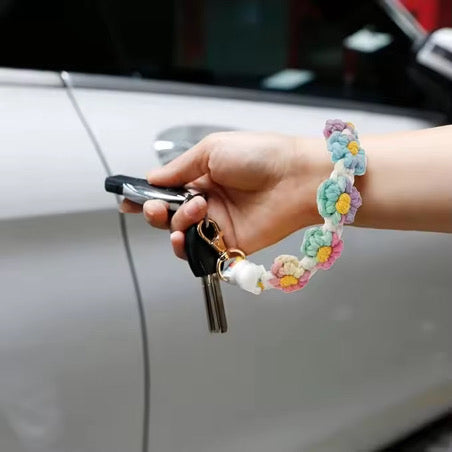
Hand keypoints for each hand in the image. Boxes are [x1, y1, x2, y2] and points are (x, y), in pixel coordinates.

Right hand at [121, 131, 328, 257]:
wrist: (296, 178)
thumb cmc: (259, 156)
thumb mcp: (212, 150)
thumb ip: (180, 168)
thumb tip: (152, 178)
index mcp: (202, 176)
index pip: (167, 189)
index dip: (147, 196)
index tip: (128, 201)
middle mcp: (208, 200)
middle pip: (169, 214)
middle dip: (156, 212)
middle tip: (157, 207)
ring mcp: (218, 223)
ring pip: (181, 233)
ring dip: (176, 225)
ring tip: (195, 210)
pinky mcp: (230, 242)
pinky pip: (200, 251)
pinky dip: (187, 248)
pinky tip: (185, 237)